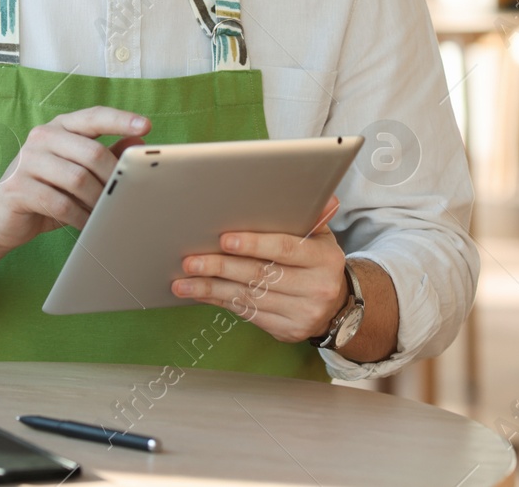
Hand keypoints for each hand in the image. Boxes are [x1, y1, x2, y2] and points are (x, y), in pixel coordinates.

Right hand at [0, 106, 149, 252]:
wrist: (1, 217)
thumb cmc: (47, 191)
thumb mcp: (79, 172)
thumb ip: (106, 155)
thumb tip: (138, 140)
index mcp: (59, 127)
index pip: (93, 116)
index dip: (120, 119)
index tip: (146, 124)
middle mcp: (41, 137)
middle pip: (91, 152)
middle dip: (112, 177)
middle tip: (124, 195)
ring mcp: (26, 161)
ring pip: (78, 179)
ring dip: (97, 200)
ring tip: (104, 212)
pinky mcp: (17, 188)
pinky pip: (60, 203)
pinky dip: (79, 216)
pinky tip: (87, 223)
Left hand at [171, 196, 346, 343]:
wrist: (335, 305)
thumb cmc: (317, 261)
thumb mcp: (320, 235)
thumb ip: (309, 214)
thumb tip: (306, 186)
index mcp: (324, 259)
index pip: (285, 249)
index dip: (253, 244)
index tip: (224, 239)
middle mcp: (316, 288)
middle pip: (260, 275)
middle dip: (221, 267)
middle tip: (191, 260)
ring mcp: (302, 313)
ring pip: (248, 297)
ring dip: (211, 289)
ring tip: (183, 282)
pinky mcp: (286, 331)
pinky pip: (247, 313)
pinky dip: (220, 301)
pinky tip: (200, 293)